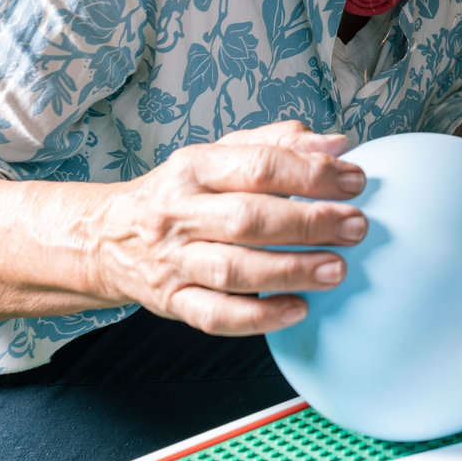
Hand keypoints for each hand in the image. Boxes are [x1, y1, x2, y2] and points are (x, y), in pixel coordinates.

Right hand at [91, 121, 366, 336]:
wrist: (105, 237)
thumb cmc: (183, 192)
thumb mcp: (222, 153)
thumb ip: (279, 144)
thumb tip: (337, 144)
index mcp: (195, 167)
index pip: (258, 166)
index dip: (311, 174)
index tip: (356, 181)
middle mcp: (179, 213)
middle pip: (248, 219)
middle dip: (309, 223)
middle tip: (356, 227)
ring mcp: (173, 260)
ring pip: (234, 269)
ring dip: (291, 271)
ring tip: (337, 270)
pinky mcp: (171, 301)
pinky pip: (214, 315)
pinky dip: (258, 317)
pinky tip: (297, 310)